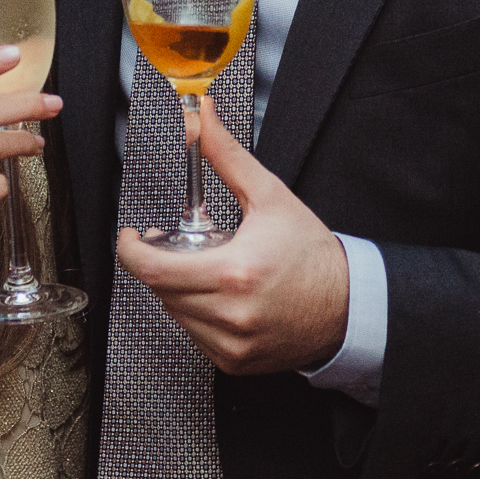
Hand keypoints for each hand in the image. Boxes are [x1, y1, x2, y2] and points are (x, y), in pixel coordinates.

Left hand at [115, 96, 350, 375]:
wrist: (348, 304)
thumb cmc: (311, 253)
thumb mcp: (269, 196)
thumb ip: (225, 156)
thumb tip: (201, 118)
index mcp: (235, 273)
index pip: (154, 270)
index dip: (131, 252)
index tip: (132, 238)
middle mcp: (231, 314)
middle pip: (161, 289)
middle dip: (163, 262)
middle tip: (181, 245)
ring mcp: (232, 343)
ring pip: (174, 313)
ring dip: (180, 288)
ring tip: (210, 268)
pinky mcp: (235, 360)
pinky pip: (194, 335)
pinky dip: (197, 313)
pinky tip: (223, 297)